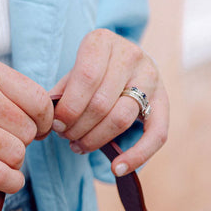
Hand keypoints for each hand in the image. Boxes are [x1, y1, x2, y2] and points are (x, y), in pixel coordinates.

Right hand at [0, 56, 53, 192]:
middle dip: (22, 144)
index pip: (38, 100)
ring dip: (12, 165)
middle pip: (28, 131)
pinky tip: (4, 181)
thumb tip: (39, 112)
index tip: (33, 130)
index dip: (42, 121)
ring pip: (16, 154)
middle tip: (3, 147)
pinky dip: (9, 183)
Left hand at [50, 29, 168, 175]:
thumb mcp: (71, 74)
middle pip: (102, 103)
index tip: (56, 126)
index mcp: (103, 42)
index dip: (69, 108)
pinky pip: (156, 135)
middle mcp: (131, 55)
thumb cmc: (90, 73)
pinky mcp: (163, 102)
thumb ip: (60, 94)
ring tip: (79, 146)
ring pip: (121, 119)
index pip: (86, 77)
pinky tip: (117, 169)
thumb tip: (46, 122)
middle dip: (78, 128)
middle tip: (66, 138)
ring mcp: (150, 78)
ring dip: (95, 140)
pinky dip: (136, 156)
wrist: (122, 64)